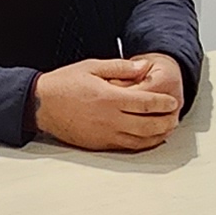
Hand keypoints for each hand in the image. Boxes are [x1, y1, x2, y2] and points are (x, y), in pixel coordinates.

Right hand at [34, 57, 181, 153]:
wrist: (39, 104)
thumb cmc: (64, 84)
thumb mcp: (92, 67)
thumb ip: (120, 67)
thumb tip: (143, 68)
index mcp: (109, 98)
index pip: (145, 103)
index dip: (163, 104)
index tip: (173, 103)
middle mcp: (109, 119)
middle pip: (148, 125)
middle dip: (166, 122)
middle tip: (175, 117)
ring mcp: (104, 134)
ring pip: (140, 140)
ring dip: (157, 135)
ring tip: (167, 129)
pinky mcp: (98, 144)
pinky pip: (126, 147)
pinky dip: (142, 144)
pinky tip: (148, 139)